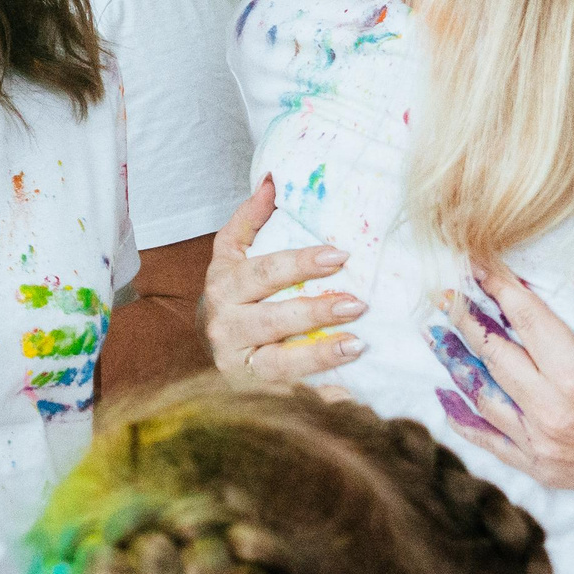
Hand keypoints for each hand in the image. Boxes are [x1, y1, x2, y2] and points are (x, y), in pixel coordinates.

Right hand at [200, 177, 366, 382]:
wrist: (216, 348)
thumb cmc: (235, 296)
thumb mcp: (233, 255)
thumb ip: (250, 219)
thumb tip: (272, 179)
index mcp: (222, 286)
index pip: (261, 273)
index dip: (299, 264)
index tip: (339, 256)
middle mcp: (224, 326)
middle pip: (270, 318)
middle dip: (314, 310)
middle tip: (357, 303)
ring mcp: (238, 364)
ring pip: (278, 362)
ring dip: (319, 353)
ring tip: (357, 344)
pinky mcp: (254, 392)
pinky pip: (289, 394)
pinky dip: (318, 393)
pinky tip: (347, 389)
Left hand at [428, 269, 573, 512]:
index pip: (526, 321)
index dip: (497, 288)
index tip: (475, 265)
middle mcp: (554, 412)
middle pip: (493, 355)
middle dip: (466, 318)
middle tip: (445, 293)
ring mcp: (544, 444)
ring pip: (482, 396)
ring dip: (456, 362)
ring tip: (436, 334)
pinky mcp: (543, 467)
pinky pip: (490, 441)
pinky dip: (463, 418)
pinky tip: (445, 397)